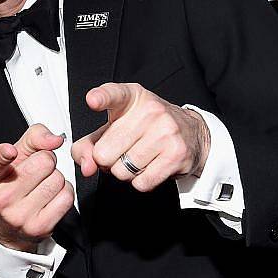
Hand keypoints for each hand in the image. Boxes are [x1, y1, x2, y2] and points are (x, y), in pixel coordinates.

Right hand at [0, 124, 74, 251]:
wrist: (7, 227)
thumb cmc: (12, 185)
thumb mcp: (16, 158)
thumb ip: (34, 139)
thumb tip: (55, 140)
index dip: (3, 155)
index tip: (10, 151)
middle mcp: (2, 197)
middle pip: (44, 162)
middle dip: (47, 161)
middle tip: (38, 170)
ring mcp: (20, 215)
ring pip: (58, 179)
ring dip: (56, 178)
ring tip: (42, 184)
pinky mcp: (39, 227)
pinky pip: (66, 197)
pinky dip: (64, 192)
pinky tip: (50, 195)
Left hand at [71, 83, 209, 192]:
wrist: (191, 132)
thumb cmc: (145, 128)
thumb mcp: (114, 127)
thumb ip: (89, 145)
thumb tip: (87, 167)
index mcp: (131, 97)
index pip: (113, 94)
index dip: (101, 98)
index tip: (93, 100)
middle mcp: (150, 110)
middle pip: (104, 153)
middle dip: (108, 161)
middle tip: (122, 151)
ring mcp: (165, 131)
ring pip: (122, 171)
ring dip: (125, 173)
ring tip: (138, 158)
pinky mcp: (176, 153)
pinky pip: (141, 182)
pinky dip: (141, 181)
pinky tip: (150, 167)